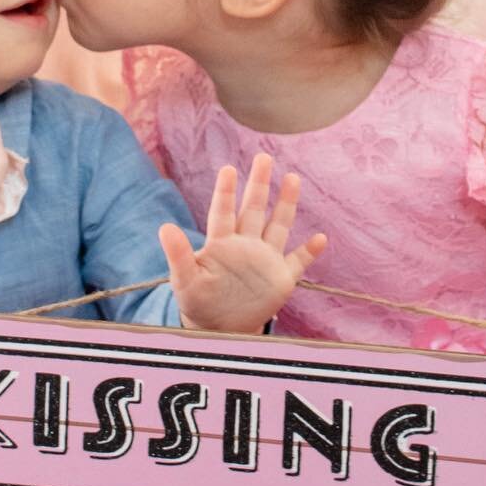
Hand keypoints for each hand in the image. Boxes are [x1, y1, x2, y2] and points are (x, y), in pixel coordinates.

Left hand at [161, 154, 326, 334]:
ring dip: (286, 204)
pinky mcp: (281, 279)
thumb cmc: (198, 301)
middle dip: (259, 185)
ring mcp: (265, 259)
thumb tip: (164, 228)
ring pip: (278, 226)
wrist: (219, 328)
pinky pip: (298, 262)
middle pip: (254, 210)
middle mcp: (245, 245)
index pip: (223, 213)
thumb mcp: (184, 280)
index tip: (228, 169)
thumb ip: (178, 255)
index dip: (226, 192)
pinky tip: (321, 238)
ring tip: (292, 178)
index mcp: (221, 244)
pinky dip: (309, 252)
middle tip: (263, 157)